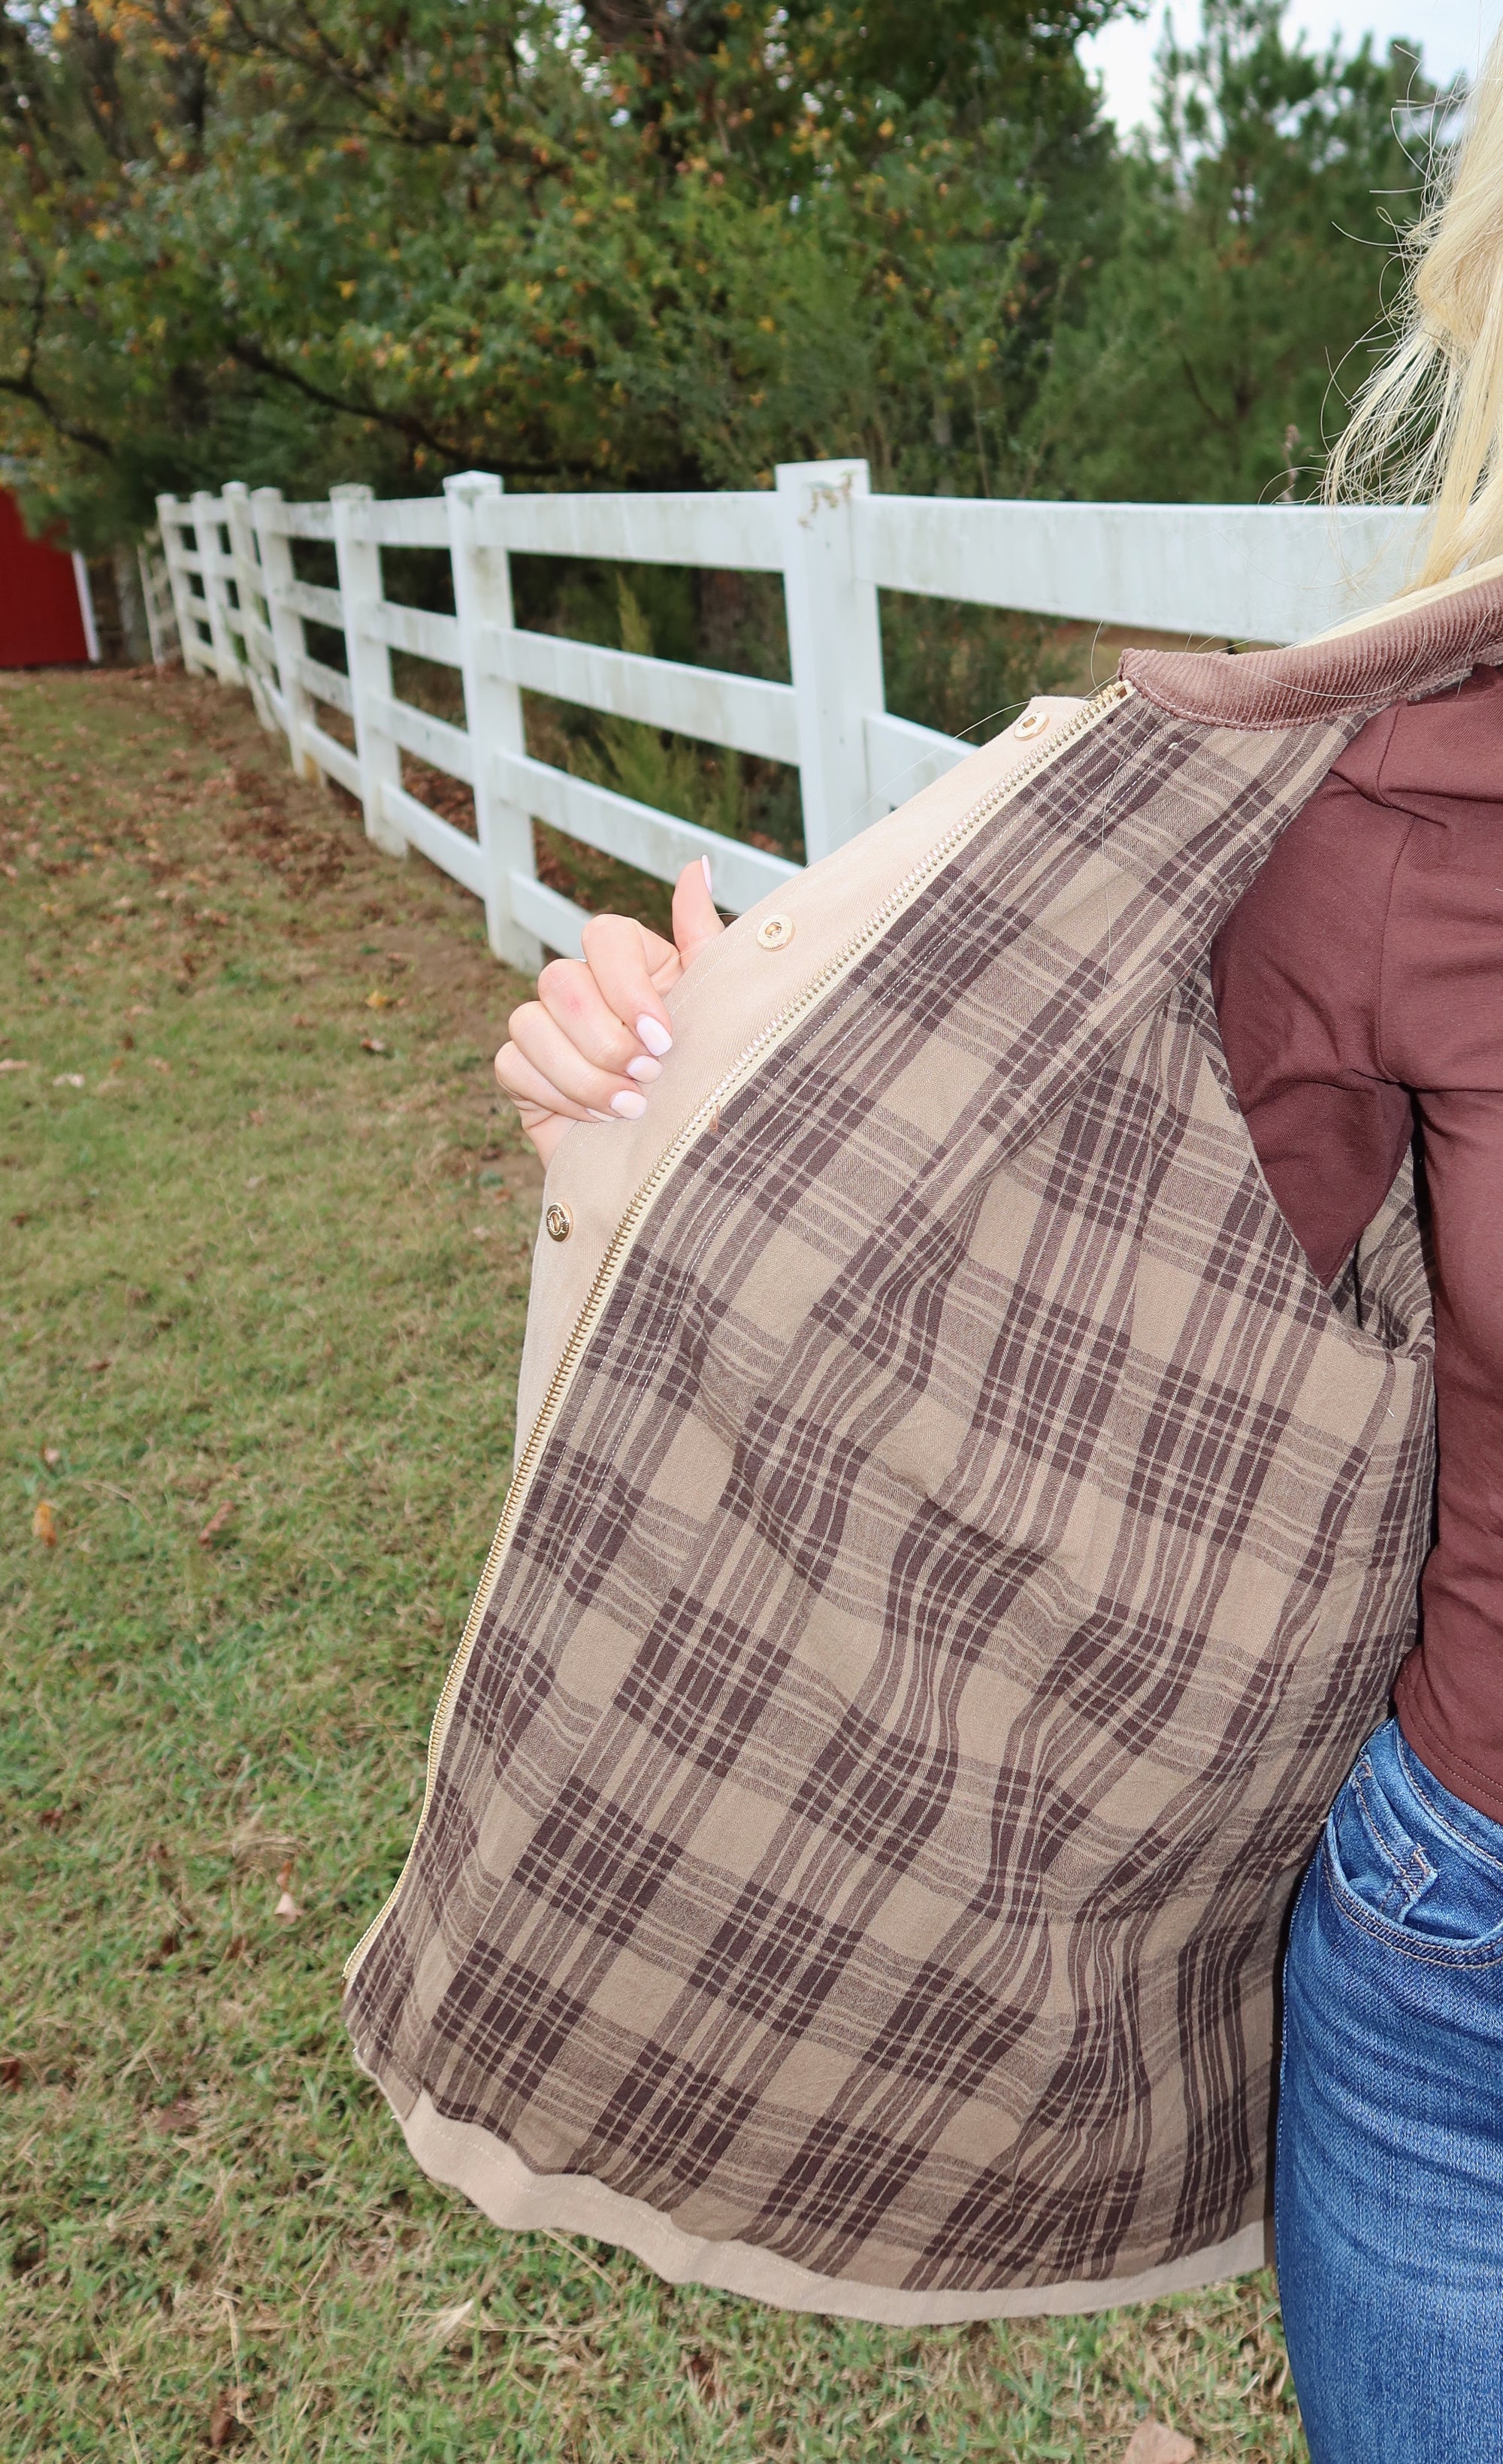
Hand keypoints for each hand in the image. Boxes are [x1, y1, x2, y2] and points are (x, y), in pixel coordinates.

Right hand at [496, 856, 725, 1165]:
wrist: (685, 1166)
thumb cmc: (710, 1083)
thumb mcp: (720, 1012)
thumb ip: (704, 938)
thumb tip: (698, 864)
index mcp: (634, 964)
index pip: (603, 935)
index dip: (626, 984)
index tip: (664, 1036)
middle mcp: (585, 989)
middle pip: (560, 979)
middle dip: (605, 1038)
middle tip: (649, 1078)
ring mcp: (548, 1030)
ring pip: (529, 1022)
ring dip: (583, 1073)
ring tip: (630, 1110)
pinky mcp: (524, 1074)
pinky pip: (513, 1065)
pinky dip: (556, 1095)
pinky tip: (598, 1122)